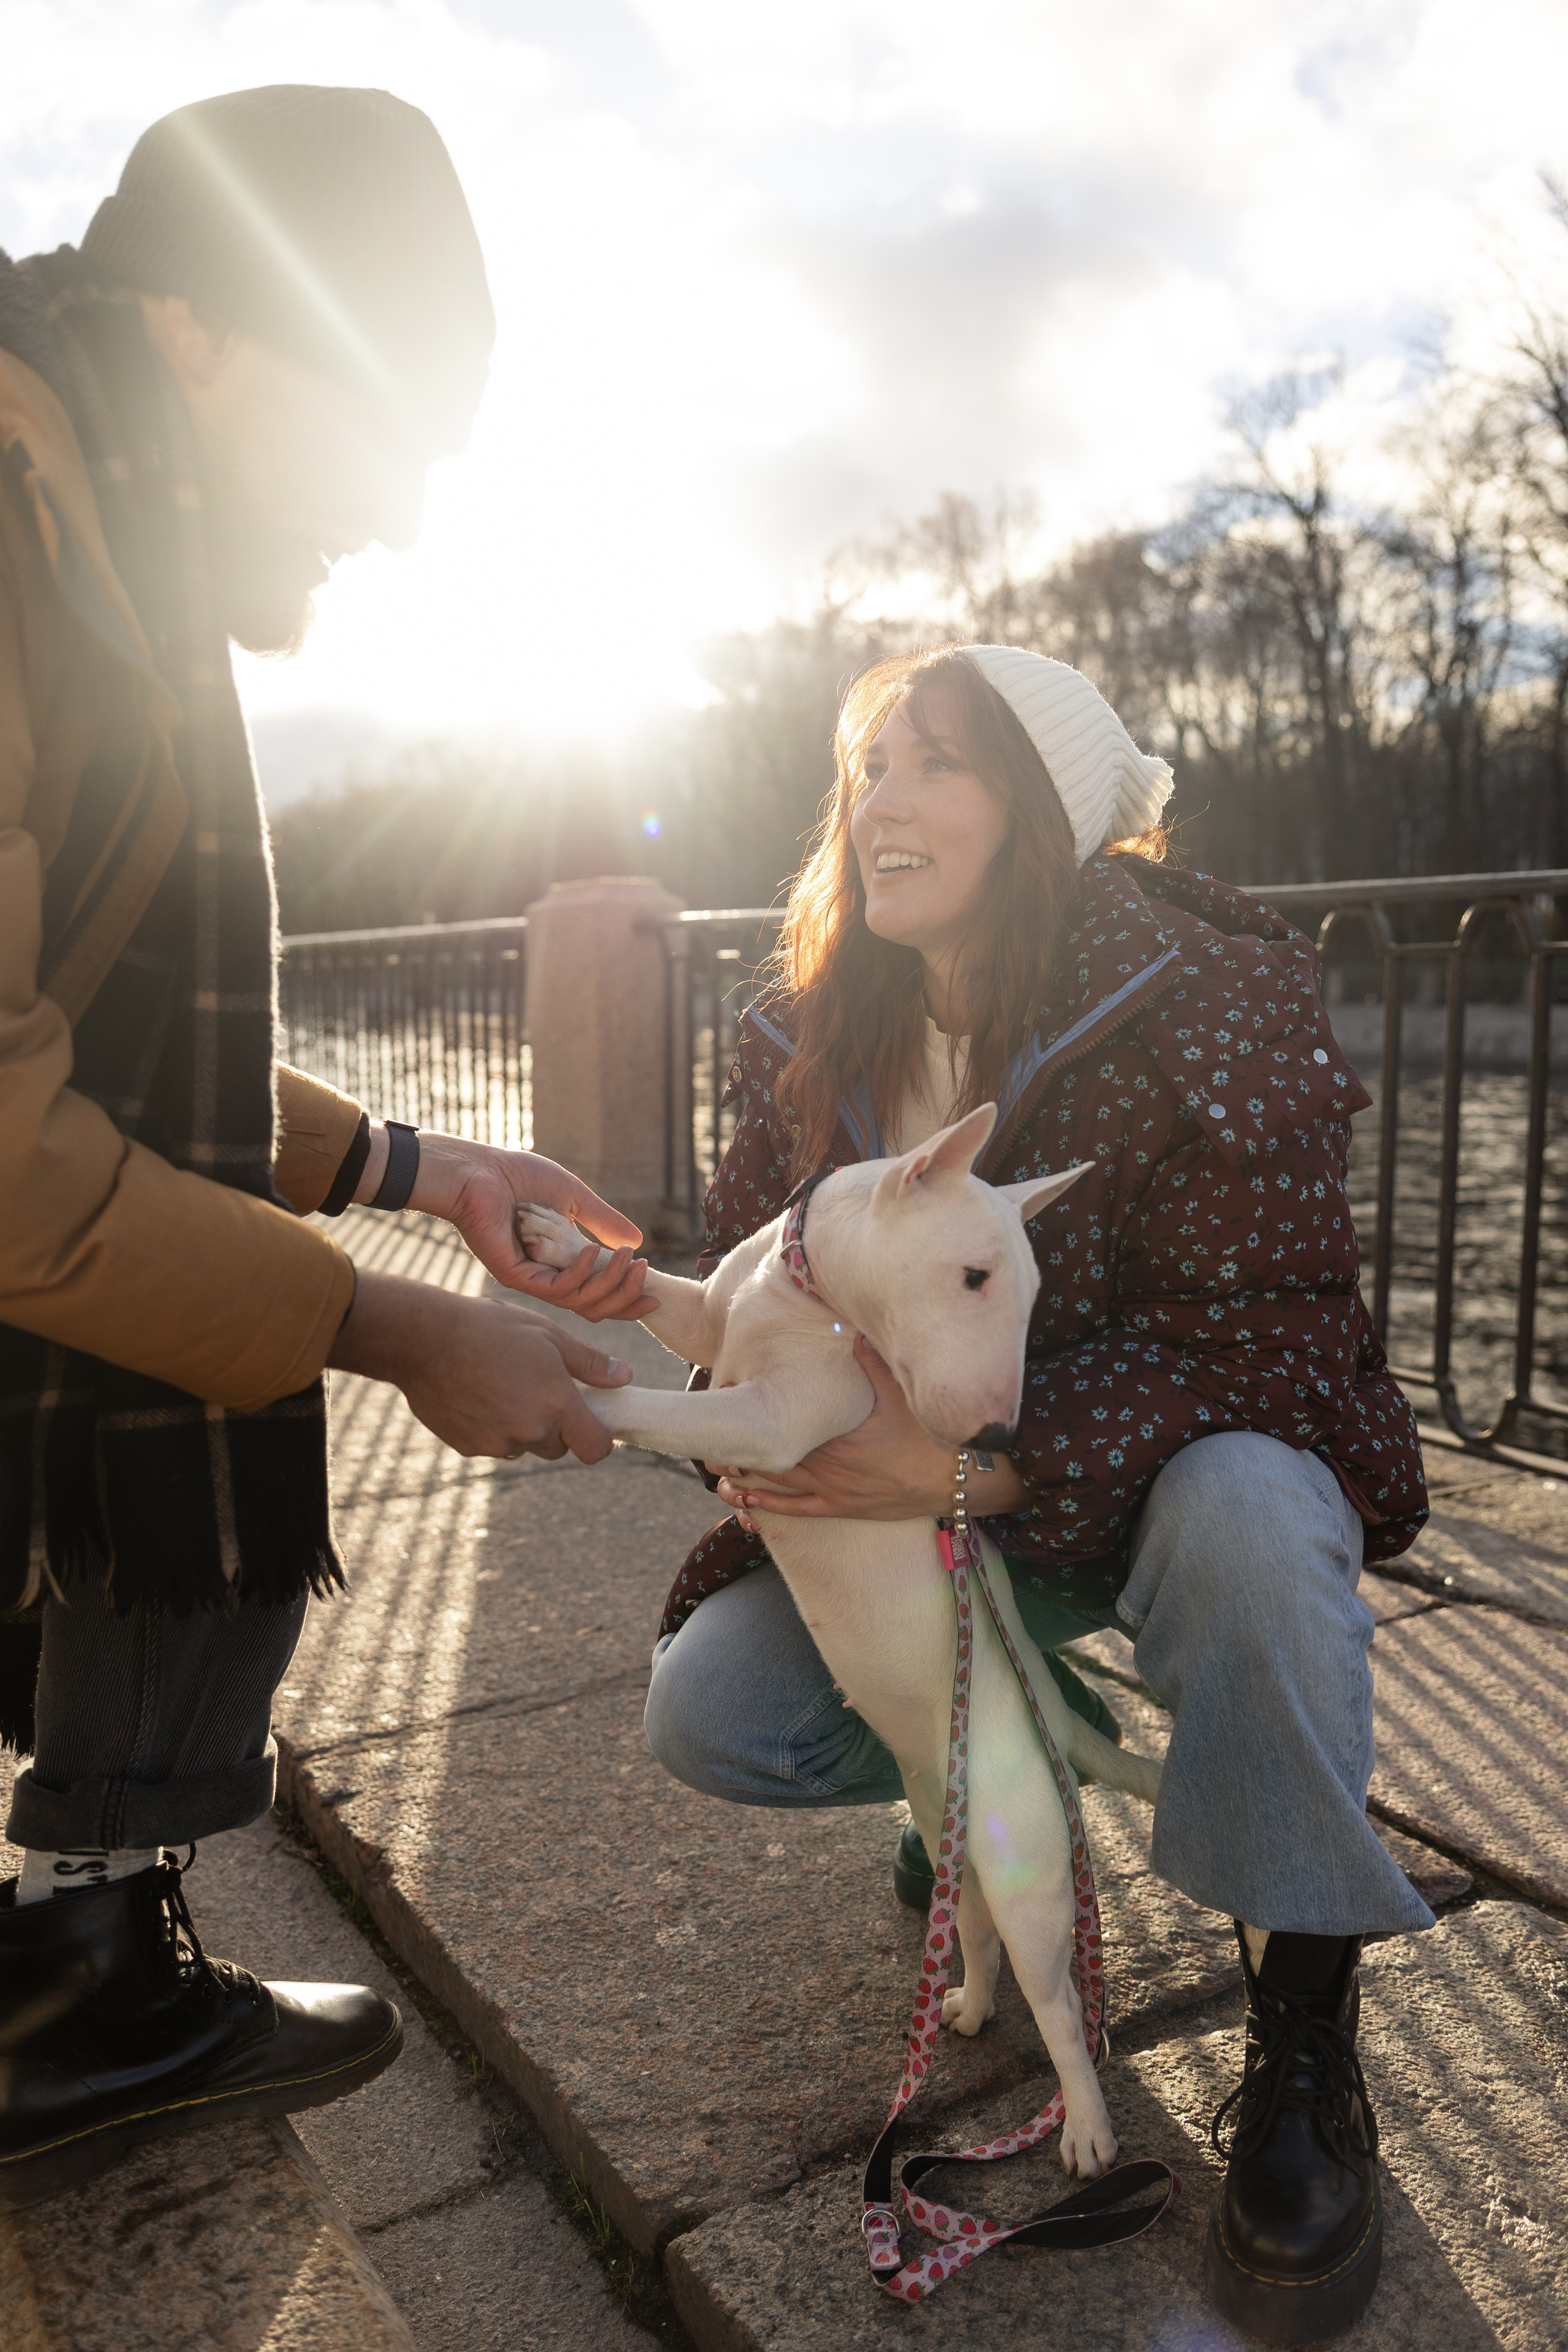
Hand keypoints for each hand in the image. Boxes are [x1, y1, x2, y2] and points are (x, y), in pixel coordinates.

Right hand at [328, 1269, 631, 1461]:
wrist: (425, 1339)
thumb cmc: (491, 1328)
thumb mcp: (548, 1335)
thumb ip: (589, 1363)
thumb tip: (624, 1377)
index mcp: (557, 1405)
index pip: (595, 1448)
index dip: (597, 1437)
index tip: (589, 1420)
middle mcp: (531, 1432)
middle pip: (559, 1447)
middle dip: (555, 1426)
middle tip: (536, 1389)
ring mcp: (498, 1443)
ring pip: (524, 1445)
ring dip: (521, 1427)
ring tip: (501, 1385)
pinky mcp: (469, 1448)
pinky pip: (492, 1444)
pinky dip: (491, 1428)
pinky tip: (477, 1394)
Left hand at [357, 1128, 652, 1321]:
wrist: (478, 1169)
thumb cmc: (517, 1176)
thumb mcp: (572, 1197)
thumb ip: (601, 1220)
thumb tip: (635, 1242)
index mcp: (559, 1263)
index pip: (597, 1293)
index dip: (627, 1298)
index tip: (654, 1291)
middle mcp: (545, 1277)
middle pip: (593, 1307)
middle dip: (625, 1296)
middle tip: (645, 1273)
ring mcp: (529, 1280)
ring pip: (579, 1301)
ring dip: (610, 1282)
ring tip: (628, 1259)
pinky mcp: (515, 1276)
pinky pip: (557, 1289)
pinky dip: (581, 1272)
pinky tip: (593, 1251)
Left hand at [711, 1336, 1030, 1522]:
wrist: (962, 1482)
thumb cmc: (933, 1437)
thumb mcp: (905, 1395)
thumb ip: (875, 1362)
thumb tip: (851, 1329)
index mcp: (838, 1433)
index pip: (784, 1422)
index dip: (751, 1415)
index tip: (724, 1404)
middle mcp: (830, 1465)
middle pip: (773, 1455)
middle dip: (739, 1448)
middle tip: (705, 1442)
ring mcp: (836, 1490)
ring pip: (778, 1485)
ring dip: (746, 1478)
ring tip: (717, 1472)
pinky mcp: (845, 1508)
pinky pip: (799, 1510)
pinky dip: (768, 1507)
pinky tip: (744, 1504)